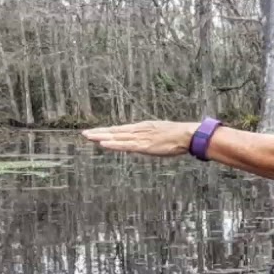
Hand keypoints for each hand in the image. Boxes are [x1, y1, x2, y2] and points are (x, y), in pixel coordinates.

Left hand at [82, 121, 199, 156]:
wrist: (188, 135)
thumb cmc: (179, 136)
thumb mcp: (163, 134)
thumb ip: (153, 137)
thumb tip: (148, 142)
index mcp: (144, 127)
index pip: (122, 129)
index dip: (108, 130)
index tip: (96, 132)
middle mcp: (139, 130)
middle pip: (116, 131)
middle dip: (99, 132)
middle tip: (84, 134)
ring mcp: (141, 137)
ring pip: (117, 137)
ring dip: (101, 136)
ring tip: (88, 136)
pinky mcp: (144, 145)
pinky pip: (125, 145)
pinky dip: (114, 144)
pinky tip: (103, 143)